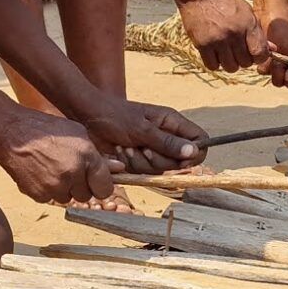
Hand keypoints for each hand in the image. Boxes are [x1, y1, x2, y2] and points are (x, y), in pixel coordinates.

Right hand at [0, 110, 116, 203]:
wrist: (10, 132)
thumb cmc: (46, 129)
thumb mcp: (77, 134)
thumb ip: (98, 155)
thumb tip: (120, 169)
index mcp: (86, 157)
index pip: (105, 188)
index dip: (101, 184)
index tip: (95, 181)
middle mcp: (72, 174)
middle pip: (86, 195)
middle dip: (80, 185)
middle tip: (67, 167)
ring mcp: (54, 186)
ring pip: (67, 198)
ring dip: (63, 187)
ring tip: (51, 166)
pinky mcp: (38, 195)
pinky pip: (50, 198)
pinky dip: (46, 189)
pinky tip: (39, 171)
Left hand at [80, 98, 206, 175]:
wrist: (87, 117)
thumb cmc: (113, 115)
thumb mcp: (141, 129)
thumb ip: (167, 142)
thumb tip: (194, 152)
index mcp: (173, 123)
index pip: (200, 141)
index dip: (195, 155)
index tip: (180, 160)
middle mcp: (167, 137)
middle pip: (180, 162)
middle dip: (158, 160)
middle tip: (141, 147)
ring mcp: (153, 149)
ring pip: (161, 170)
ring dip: (141, 163)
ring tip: (126, 147)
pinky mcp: (139, 160)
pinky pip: (144, 173)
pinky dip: (130, 166)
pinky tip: (119, 153)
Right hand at [174, 0, 264, 73]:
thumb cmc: (225, 3)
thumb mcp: (246, 12)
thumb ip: (258, 32)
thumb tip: (273, 50)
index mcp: (247, 24)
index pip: (260, 53)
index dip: (259, 57)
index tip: (254, 54)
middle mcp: (234, 33)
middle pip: (245, 63)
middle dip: (243, 60)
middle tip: (237, 51)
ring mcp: (217, 40)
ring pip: (230, 67)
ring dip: (229, 63)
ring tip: (226, 53)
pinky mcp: (202, 45)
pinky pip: (213, 66)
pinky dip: (215, 63)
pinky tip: (215, 53)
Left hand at [259, 14, 287, 91]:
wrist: (269, 12)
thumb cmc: (286, 28)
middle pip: (285, 82)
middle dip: (280, 73)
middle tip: (278, 61)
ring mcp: (279, 61)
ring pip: (273, 77)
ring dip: (270, 67)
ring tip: (272, 53)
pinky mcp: (268, 58)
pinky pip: (264, 69)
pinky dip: (263, 62)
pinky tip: (264, 52)